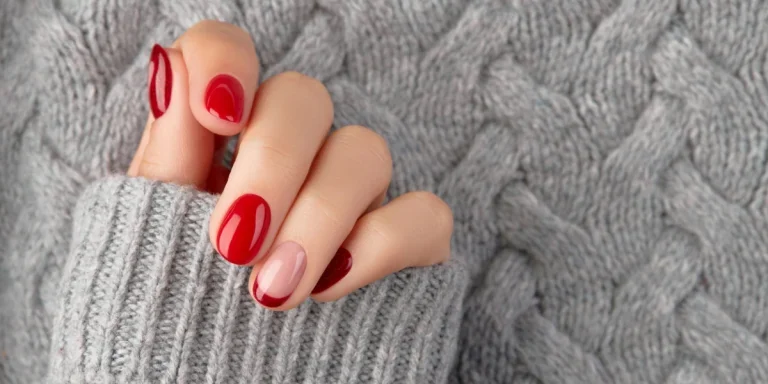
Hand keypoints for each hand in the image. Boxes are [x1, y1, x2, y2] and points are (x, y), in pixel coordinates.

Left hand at [127, 20, 452, 309]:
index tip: (218, 117)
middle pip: (304, 97)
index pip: (228, 53)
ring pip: (366, 151)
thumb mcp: (155, 240)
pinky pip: (424, 214)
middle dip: (273, 163)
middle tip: (234, 243)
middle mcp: (292, 155)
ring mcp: (351, 197)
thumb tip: (169, 67)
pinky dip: (382, 245)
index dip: (228, 62)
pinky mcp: (401, 243)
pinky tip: (334, 288)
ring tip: (275, 291)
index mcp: (221, 143)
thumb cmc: (178, 315)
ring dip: (320, 215)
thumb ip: (166, 158)